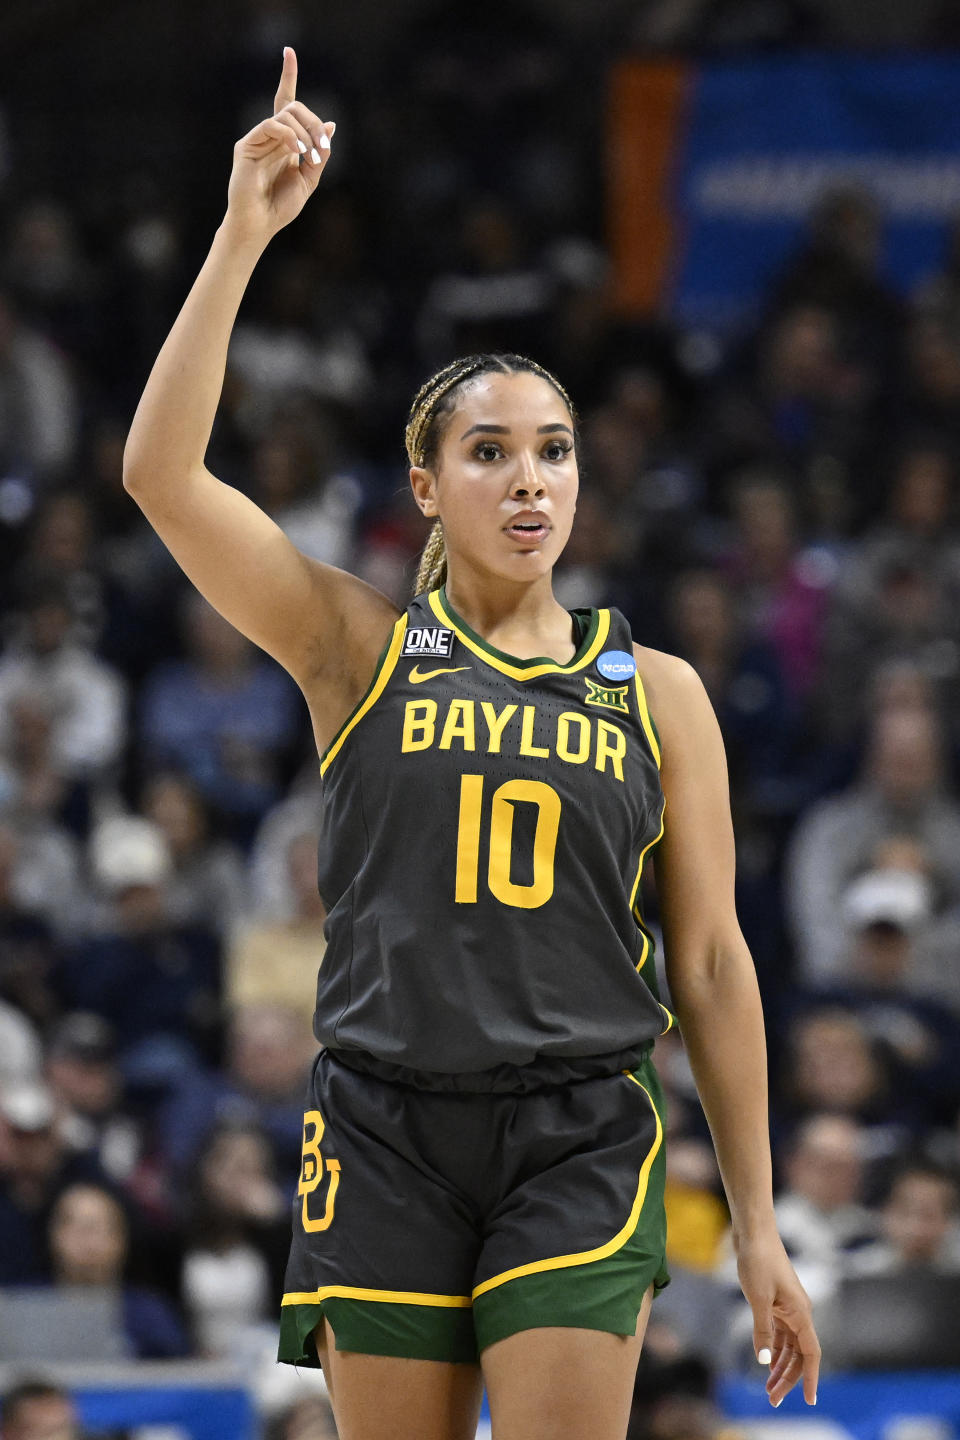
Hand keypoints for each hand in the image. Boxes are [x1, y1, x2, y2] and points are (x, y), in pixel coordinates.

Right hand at [225, 47, 333, 244]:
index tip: (289, 51)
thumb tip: (330, 125)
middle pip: (293, 108)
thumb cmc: (281, 206)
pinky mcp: (246, 145)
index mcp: (285, 141)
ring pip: (285, 116)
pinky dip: (289, 135)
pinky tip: (298, 151)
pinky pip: (271, 125)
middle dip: (313, 123)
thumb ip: (319, 153)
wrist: (261, 224)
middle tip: (320, 148)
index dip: (288, 76)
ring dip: (305, 132)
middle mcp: (270, 136)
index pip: (286, 102)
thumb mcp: (309, 179)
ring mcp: (257, 139)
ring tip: (310, 155)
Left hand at [736, 1232, 820, 1407]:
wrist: (753, 1232)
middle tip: (772, 1398)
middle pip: (799, 1354)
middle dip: (787, 1377)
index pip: (811, 1354)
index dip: (809, 1378)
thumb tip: (763, 1360)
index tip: (808, 1401)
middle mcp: (799, 1312)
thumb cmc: (758, 1261)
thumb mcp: (757, 1298)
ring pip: (788, 1345)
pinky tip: (766, 1360)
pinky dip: (773, 1347)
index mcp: (801, 1313)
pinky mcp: (776, 1300)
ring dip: (779, 1365)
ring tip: (767, 1386)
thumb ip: (762, 1330)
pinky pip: (779, 1332)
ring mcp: (788, 1306)